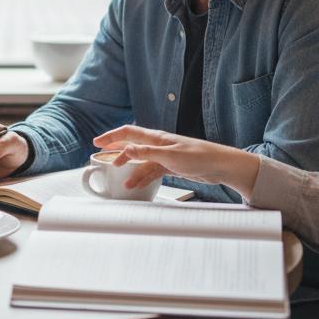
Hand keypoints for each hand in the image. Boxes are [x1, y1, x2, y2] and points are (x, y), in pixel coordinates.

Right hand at [94, 125, 260, 194]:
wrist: (221, 165)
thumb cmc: (200, 157)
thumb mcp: (170, 156)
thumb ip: (147, 153)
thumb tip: (125, 149)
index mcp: (156, 138)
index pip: (128, 133)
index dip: (112, 137)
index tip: (97, 142)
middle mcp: (159, 145)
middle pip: (131, 145)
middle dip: (115, 149)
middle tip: (99, 155)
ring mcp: (164, 156)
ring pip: (140, 161)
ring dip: (128, 168)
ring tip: (117, 177)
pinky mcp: (171, 166)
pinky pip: (151, 171)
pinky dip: (142, 177)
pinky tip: (136, 185)